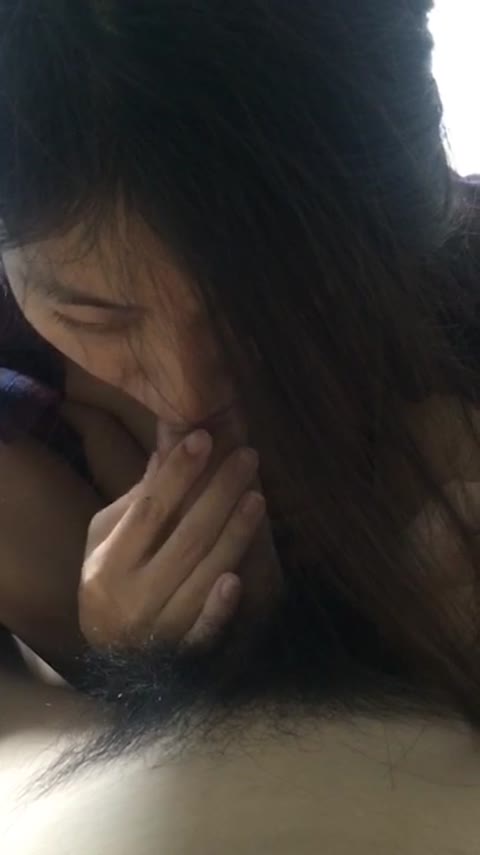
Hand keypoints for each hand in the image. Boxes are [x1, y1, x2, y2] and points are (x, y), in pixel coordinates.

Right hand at [79, 430, 267, 649]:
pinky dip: (220, 608)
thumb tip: (167, 454)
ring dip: (233, 536)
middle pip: (184, 539)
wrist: (113, 660)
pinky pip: (204, 631)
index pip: (148, 510)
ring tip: (257, 497)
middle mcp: (131, 596)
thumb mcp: (106, 543)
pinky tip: (238, 577)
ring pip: (201, 577)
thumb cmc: (111, 585)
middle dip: (218, 494)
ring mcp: (159, 627)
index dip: (177, 474)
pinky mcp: (183, 654)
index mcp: (108, 564)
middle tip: (246, 457)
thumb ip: (135, 505)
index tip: (203, 439)